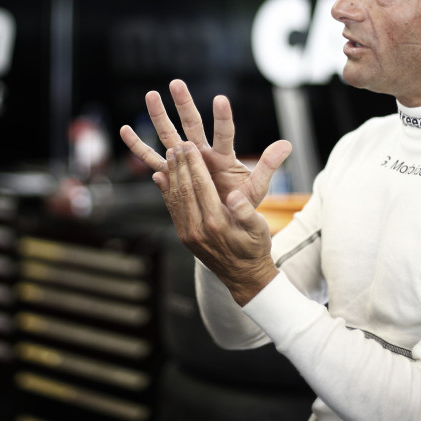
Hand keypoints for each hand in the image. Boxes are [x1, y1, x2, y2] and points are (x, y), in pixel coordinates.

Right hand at [119, 79, 291, 207]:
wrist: (224, 221)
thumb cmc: (240, 203)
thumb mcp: (256, 187)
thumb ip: (268, 165)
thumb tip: (288, 143)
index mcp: (223, 157)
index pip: (224, 133)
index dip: (223, 118)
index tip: (220, 99)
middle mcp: (203, 153)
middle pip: (192, 125)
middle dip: (184, 105)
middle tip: (176, 83)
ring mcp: (186, 161)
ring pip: (169, 136)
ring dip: (160, 116)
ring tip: (150, 95)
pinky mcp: (172, 172)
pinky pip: (152, 157)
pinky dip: (138, 146)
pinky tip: (125, 130)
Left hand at [164, 141, 280, 305]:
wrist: (243, 276)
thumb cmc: (255, 248)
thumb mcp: (259, 230)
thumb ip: (246, 212)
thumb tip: (235, 197)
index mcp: (216, 223)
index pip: (201, 186)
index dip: (193, 164)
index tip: (189, 146)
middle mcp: (197, 229)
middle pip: (185, 189)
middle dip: (180, 164)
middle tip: (176, 144)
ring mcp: (187, 234)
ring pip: (176, 198)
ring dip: (172, 174)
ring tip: (170, 154)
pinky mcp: (183, 236)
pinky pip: (172, 208)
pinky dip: (166, 190)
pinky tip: (162, 176)